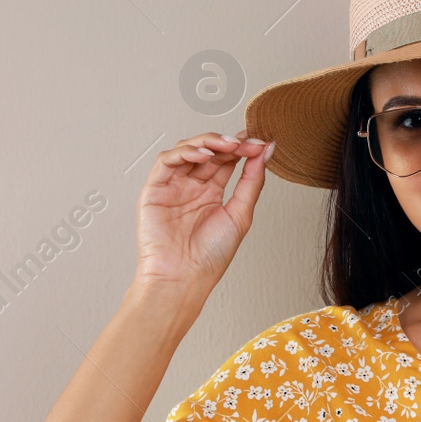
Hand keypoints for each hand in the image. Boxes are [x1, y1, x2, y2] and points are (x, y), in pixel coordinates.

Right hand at [133, 129, 273, 291]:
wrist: (183, 279)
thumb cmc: (209, 257)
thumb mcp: (240, 214)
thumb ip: (252, 180)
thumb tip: (266, 151)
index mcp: (211, 194)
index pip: (226, 161)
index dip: (242, 148)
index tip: (260, 143)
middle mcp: (191, 187)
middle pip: (209, 152)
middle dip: (229, 143)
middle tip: (246, 142)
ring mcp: (173, 187)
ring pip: (187, 150)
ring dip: (209, 142)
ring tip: (229, 146)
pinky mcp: (154, 189)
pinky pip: (166, 161)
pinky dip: (185, 152)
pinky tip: (204, 154)